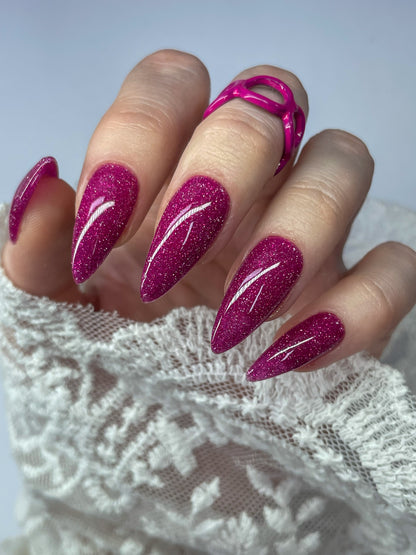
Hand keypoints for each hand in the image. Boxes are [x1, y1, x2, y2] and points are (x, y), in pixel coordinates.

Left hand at [3, 49, 415, 380]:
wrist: (151, 451)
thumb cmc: (98, 368)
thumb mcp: (49, 313)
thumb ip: (32, 252)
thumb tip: (41, 191)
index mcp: (165, 174)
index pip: (173, 85)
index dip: (140, 134)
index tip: (105, 231)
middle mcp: (244, 188)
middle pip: (267, 103)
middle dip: (223, 171)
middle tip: (176, 260)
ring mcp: (306, 237)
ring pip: (344, 163)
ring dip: (295, 231)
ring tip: (236, 316)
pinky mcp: (351, 299)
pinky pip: (396, 269)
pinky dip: (357, 308)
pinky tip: (291, 357)